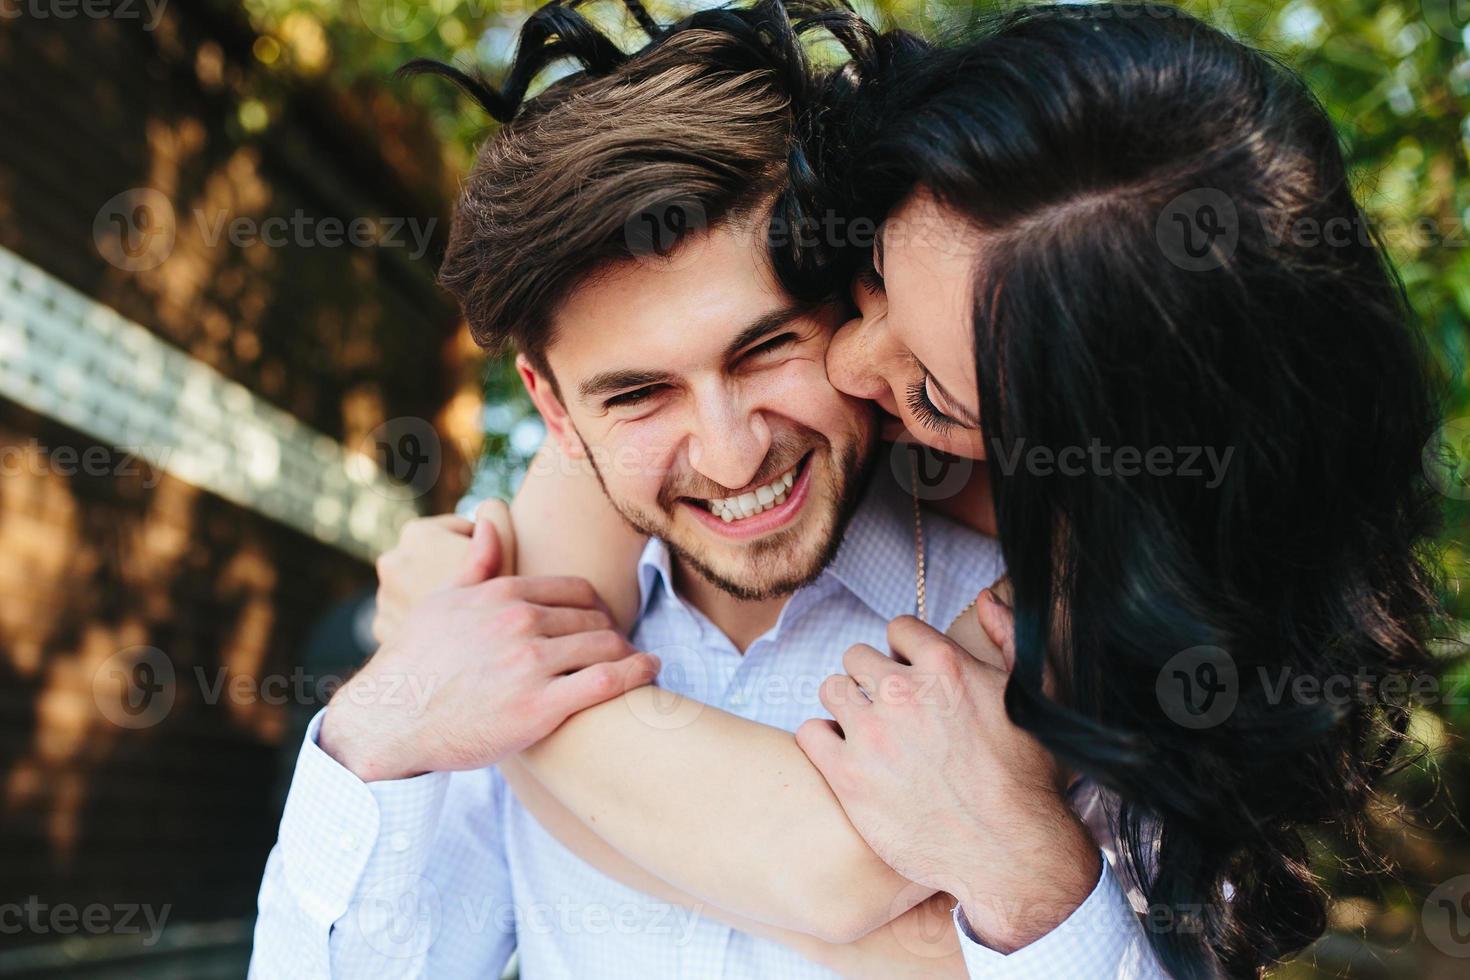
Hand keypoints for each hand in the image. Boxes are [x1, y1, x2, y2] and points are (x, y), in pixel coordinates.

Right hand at [322, 509, 658, 781]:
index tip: (605, 622)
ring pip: (606, 646)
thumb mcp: (440, 601)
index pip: (575, 590)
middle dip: (615, 632)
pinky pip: (606, 682)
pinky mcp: (540, 707)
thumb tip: (489, 519)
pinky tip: (649, 672)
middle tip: (624, 647)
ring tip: (640, 662)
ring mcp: (531, 664)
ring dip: (630, 653)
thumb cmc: (414, 662)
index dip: (597, 607)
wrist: (389, 720)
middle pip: (595, 618)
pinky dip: (636, 674)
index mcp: (501, 593)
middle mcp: (519, 622)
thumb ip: (475, 562)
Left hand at [372, 500, 513, 643]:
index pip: (460, 533)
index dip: (489, 553)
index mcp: (417, 533)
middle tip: (488, 598)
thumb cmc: (500, 602)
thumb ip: (497, 514)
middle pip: (437, 560)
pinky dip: (427, 626)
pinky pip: (410, 619)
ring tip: (472, 620)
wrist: (481, 662)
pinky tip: (453, 637)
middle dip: (458, 573)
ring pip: (422, 589)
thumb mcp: (510, 546)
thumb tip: (486, 508)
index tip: (500, 575)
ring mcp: (383, 597)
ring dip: (441, 599)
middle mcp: (392, 562)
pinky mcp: (382, 629)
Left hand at [795, 591, 1097, 952]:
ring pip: (832, 689)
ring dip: (847, 707)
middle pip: (858, 657)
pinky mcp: (848, 777)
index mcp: (945, 665)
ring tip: (870, 734)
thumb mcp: (1032, 695)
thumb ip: (1007, 637)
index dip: (906, 653)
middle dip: (872, 678)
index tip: (914, 679)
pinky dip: (824, 741)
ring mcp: (871, 734)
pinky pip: (811, 733)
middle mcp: (902, 692)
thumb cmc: (1027, 776)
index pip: (898, 629)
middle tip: (892, 712)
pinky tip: (847, 756)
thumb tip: (984, 599)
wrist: (1011, 851)